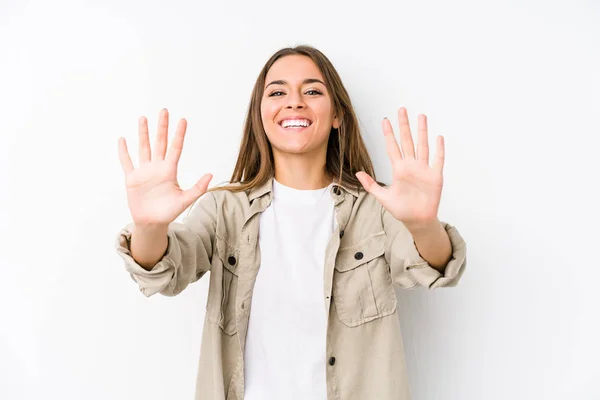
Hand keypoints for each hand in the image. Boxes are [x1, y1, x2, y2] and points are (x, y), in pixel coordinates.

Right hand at [118, 108, 211, 226]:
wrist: (152, 223)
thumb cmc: (169, 212)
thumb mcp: (185, 200)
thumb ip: (198, 188)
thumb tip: (211, 175)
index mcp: (170, 171)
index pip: (175, 148)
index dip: (179, 134)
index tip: (183, 120)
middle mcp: (157, 167)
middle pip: (160, 143)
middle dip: (162, 127)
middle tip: (164, 111)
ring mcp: (144, 172)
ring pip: (143, 148)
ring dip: (143, 133)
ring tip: (143, 118)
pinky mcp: (132, 178)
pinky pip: (127, 162)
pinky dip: (124, 152)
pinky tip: (122, 139)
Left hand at [356, 107, 443, 230]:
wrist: (417, 221)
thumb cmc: (402, 209)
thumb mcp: (383, 197)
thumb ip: (371, 185)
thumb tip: (358, 173)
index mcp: (399, 169)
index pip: (392, 147)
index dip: (389, 134)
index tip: (385, 120)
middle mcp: (411, 166)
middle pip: (407, 141)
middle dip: (404, 126)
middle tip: (401, 110)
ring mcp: (424, 170)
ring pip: (423, 146)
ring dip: (422, 132)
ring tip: (421, 116)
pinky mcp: (435, 177)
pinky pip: (438, 160)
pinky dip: (439, 149)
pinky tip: (438, 137)